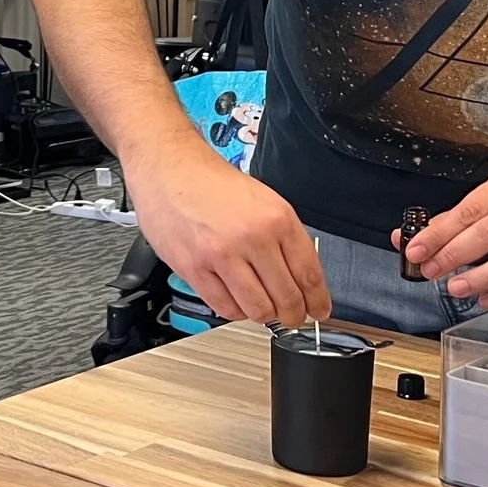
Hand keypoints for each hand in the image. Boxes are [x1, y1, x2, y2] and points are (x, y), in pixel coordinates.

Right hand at [125, 141, 328, 327]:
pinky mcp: (194, 268)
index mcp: (276, 218)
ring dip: (264, 316)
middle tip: (292, 318)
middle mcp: (252, 237)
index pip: (308, 273)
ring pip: (257, 309)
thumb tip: (300, 277)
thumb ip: (283, 237)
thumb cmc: (211, 182)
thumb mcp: (263, 200)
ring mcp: (222, 255)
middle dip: (293, 315)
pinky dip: (235, 312)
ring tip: (262, 309)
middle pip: (286, 297)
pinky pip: (224, 307)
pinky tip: (236, 302)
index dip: (317, 300)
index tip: (318, 310)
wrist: (169, 168)